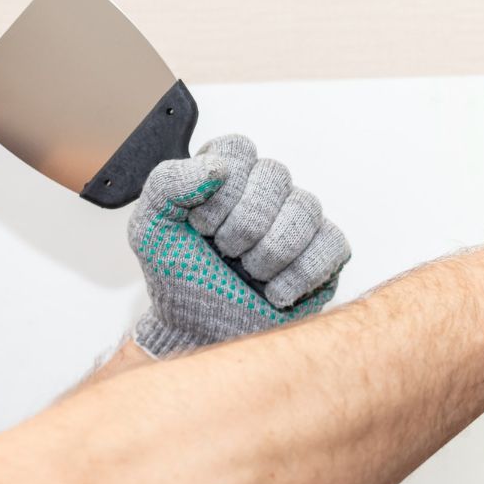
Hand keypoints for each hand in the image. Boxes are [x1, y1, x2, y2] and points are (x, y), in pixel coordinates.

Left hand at [128, 135, 349, 357]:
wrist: (200, 333)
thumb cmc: (180, 281)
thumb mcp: (150, 230)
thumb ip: (167, 184)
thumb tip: (217, 166)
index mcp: (226, 177)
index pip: (238, 149)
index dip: (221, 189)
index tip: (201, 225)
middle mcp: (267, 192)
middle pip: (275, 175)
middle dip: (243, 226)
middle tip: (225, 253)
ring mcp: (299, 221)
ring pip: (305, 209)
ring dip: (269, 253)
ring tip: (250, 274)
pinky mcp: (325, 252)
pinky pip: (332, 243)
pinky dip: (299, 275)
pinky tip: (275, 292)